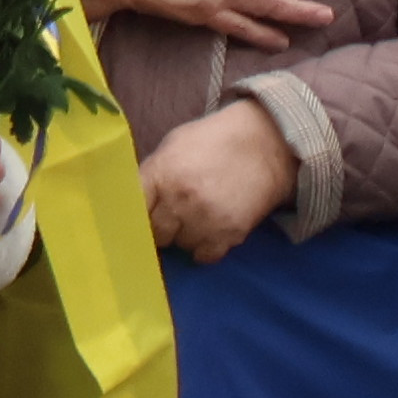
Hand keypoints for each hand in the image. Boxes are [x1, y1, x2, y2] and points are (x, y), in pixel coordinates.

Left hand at [143, 100, 298, 265]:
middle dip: (159, 227)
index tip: (134, 219)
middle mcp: (180, 200)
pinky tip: (209, 231)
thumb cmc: (213, 141)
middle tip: (168, 217)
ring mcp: (205, 219)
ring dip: (184, 236)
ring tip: (195, 217)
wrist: (265, 144)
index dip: (131, 216)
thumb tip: (134, 201)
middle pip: (155, 234)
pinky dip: (204, 248)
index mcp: (162, 173)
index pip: (132, 209)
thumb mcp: (174, 145)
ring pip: (180, 246)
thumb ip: (153, 173)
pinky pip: (204, 256)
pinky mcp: (229, 234)